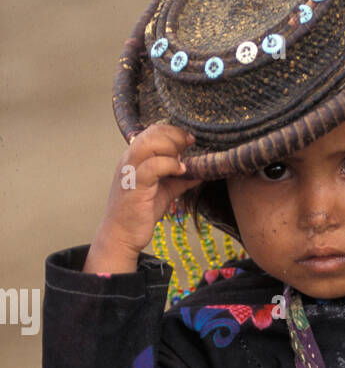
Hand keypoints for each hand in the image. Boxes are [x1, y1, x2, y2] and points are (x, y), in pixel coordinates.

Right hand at [84, 123, 201, 273]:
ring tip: (183, 160)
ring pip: (149, 144)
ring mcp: (130, 172)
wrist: (121, 235)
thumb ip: (180, 180)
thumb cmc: (140, 213)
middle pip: (151, 133)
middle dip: (174, 136)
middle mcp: (129, 160)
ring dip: (171, 147)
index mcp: (134, 158)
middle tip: (189, 145)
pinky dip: (170, 165)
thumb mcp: (165, 191)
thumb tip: (200, 172)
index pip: (152, 131)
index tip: (189, 140)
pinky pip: (152, 167)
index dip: (173, 131)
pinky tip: (181, 171)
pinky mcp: (134, 186)